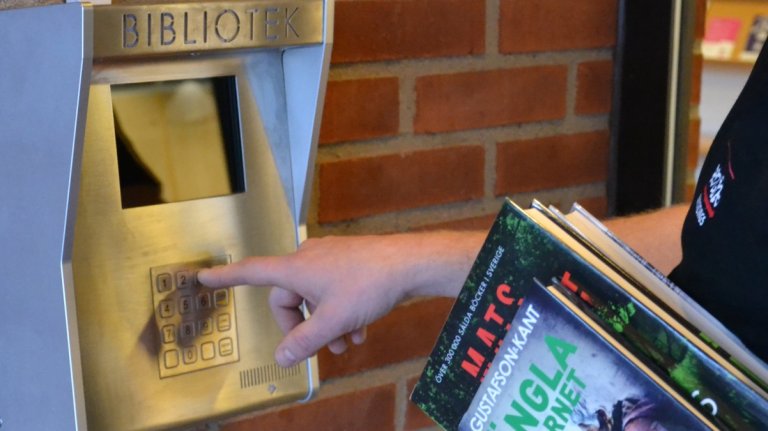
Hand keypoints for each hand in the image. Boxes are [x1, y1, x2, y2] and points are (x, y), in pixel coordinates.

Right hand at [197, 231, 483, 367]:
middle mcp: (308, 259)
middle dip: (302, 326)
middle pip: (288, 298)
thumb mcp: (333, 321)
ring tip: (347, 343)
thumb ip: (304, 342)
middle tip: (322, 346)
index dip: (226, 277)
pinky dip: (339, 312)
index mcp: (296, 268)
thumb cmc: (369, 285)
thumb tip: (281, 358)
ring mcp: (329, 258)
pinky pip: (331, 290)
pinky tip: (358, 331)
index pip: (252, 272)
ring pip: (314, 297)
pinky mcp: (347, 261)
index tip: (203, 277)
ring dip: (325, 323)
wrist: (408, 263)